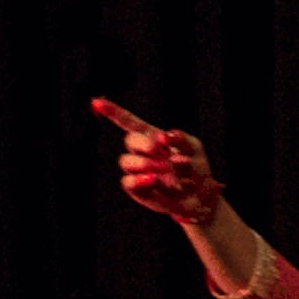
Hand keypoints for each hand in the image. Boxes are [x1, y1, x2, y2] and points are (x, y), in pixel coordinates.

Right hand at [93, 98, 224, 224]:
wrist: (201, 196)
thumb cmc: (196, 169)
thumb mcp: (195, 150)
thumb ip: (183, 140)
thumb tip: (169, 134)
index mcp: (154, 138)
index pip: (131, 123)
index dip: (114, 113)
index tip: (97, 102)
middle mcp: (142, 153)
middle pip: (130, 140)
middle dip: (146, 144)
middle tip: (165, 153)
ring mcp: (138, 171)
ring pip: (126, 161)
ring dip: (145, 163)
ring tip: (164, 168)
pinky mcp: (137, 188)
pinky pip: (128, 182)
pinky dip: (139, 179)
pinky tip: (153, 179)